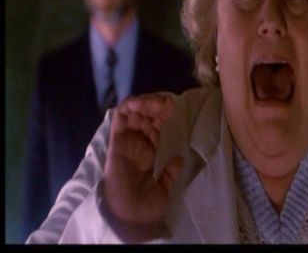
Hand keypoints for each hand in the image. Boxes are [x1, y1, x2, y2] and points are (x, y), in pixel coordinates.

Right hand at [102, 93, 183, 241]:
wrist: (132, 217)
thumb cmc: (146, 206)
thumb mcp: (164, 187)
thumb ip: (170, 173)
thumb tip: (179, 159)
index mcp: (147, 151)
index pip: (154, 125)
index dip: (162, 114)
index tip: (173, 107)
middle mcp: (136, 143)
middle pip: (144, 115)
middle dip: (155, 104)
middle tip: (167, 102)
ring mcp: (126, 141)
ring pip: (132, 112)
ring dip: (145, 102)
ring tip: (158, 102)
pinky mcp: (117, 141)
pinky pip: (119, 118)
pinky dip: (130, 106)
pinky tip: (142, 104)